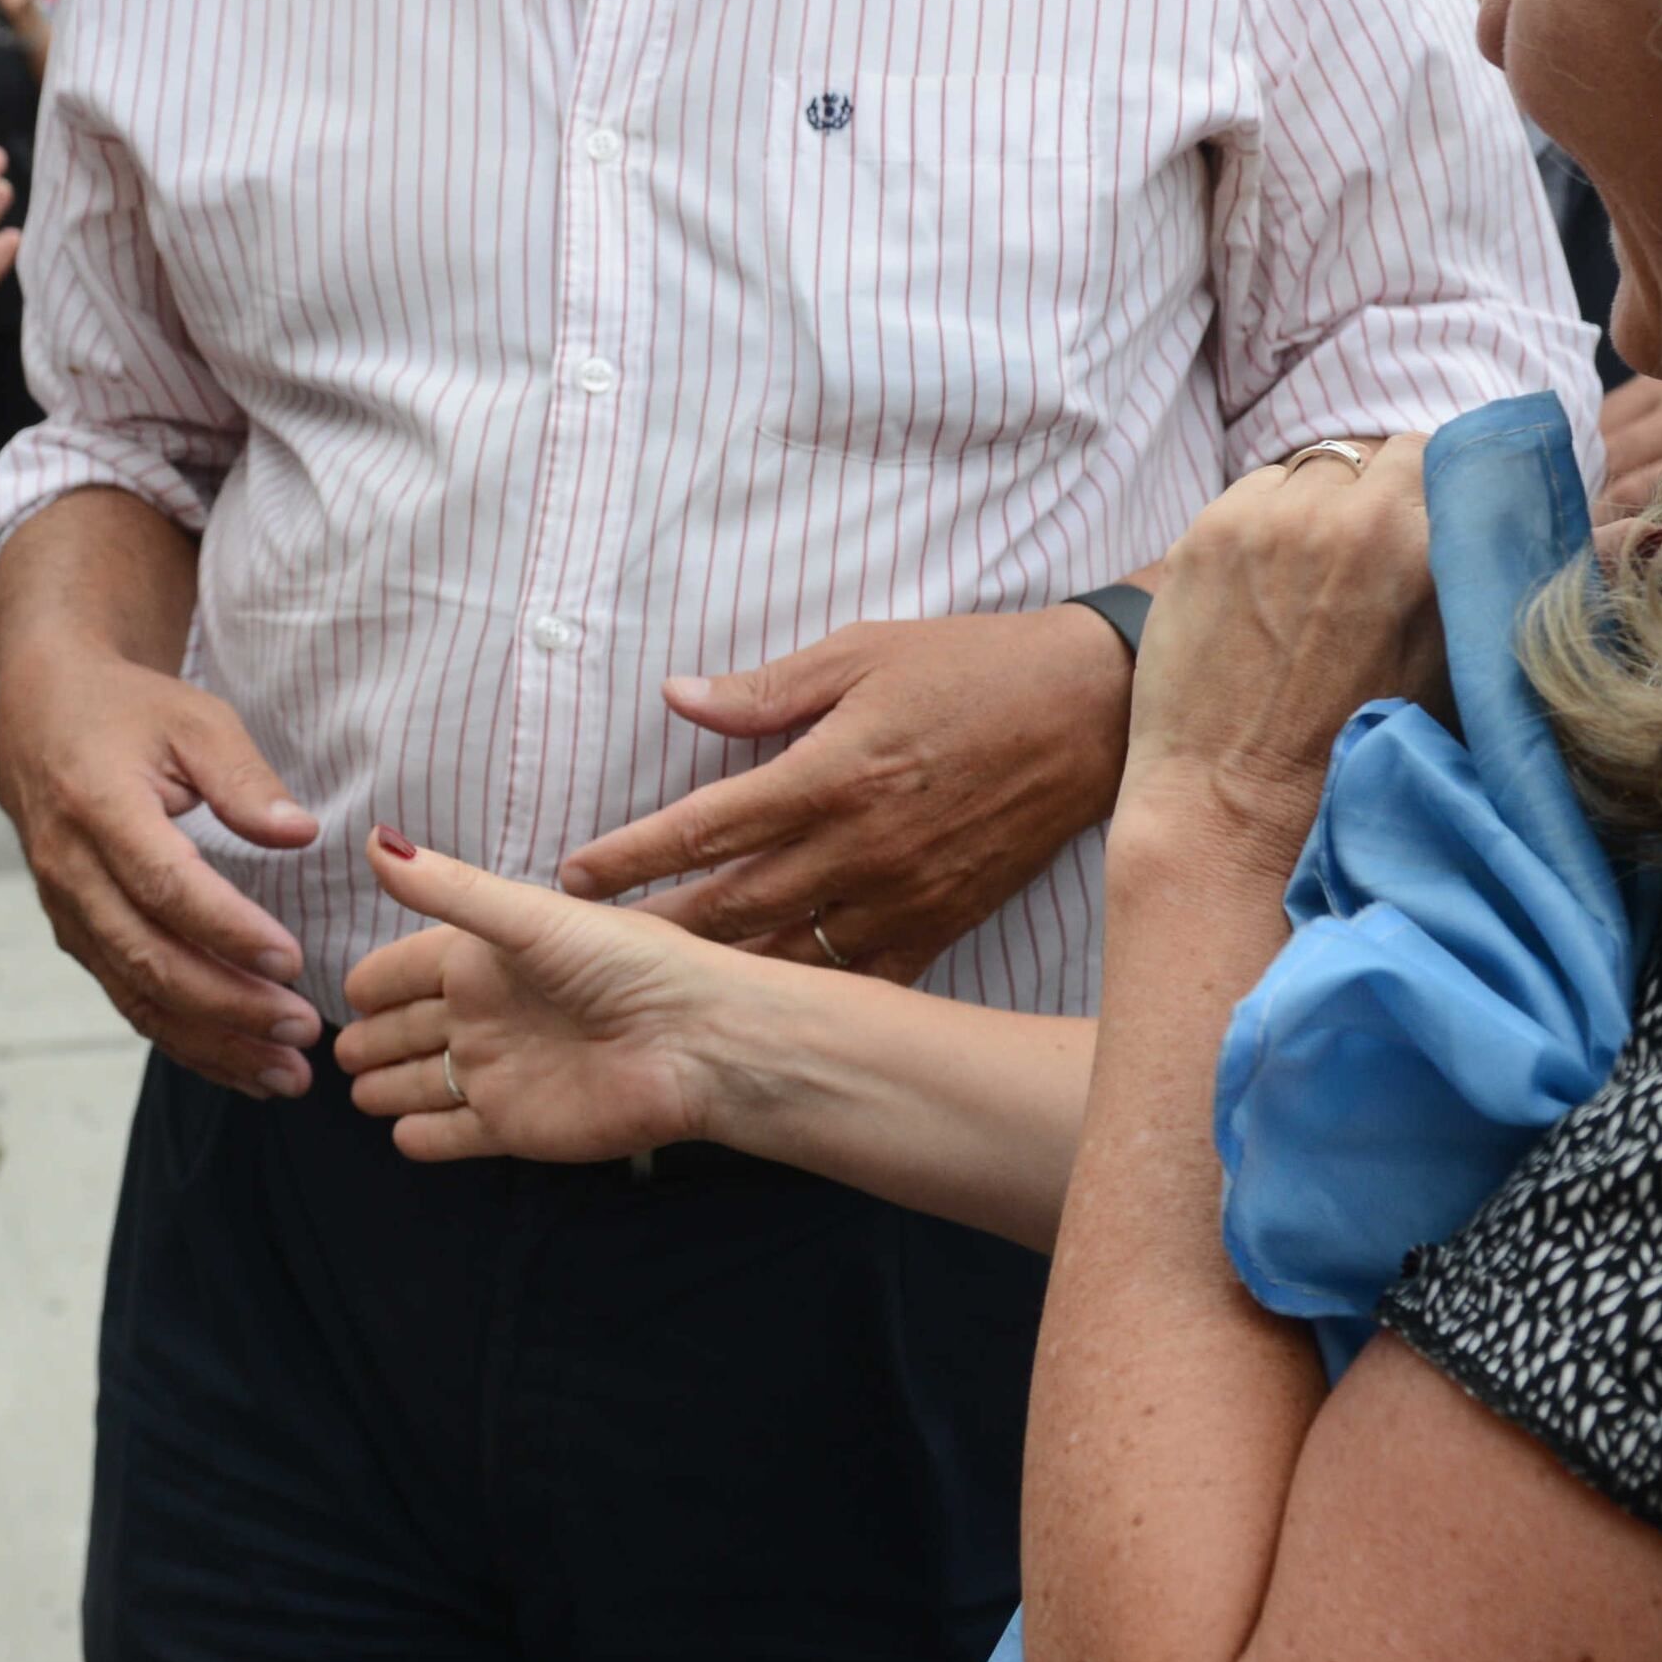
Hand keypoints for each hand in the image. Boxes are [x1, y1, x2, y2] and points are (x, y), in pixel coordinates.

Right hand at [0, 624, 324, 1095]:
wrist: (43, 711)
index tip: (291, 960)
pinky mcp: (75, 935)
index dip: (227, 930)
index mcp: (97, 806)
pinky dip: (185, 1040)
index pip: (165, 886)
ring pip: (137, 995)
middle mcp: (71, 869)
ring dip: (213, 1042)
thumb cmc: (129, 711)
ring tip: (285, 1074)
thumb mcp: (194, 718)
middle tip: (303, 1032)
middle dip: (229, 1006)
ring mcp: (66, 910)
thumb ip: (245, 778)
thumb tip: (300, 833)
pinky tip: (242, 1066)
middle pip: (149, 957)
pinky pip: (128, 1000)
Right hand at [340, 830, 757, 1164]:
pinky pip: (455, 1135)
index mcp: (484, 956)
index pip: (408, 967)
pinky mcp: (512, 1127)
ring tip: (355, 1091)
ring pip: (423, 1081)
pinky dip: (426, 1137)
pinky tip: (400, 1136)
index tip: (343, 990)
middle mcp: (484, 1014)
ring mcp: (496, 1072)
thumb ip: (448, 888)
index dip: (375, 978)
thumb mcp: (528, 918)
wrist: (694, 1043)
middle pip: (408, 1027)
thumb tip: (373, 839)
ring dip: (388, 1086)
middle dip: (371, 1038)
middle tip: (331, 1049)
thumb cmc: (622, 964)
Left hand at [553, 608, 1130, 981]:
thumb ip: (766, 689)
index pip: (706, 827)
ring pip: (791, 953)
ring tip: (656, 989)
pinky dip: (811, 994)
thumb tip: (677, 696)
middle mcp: (860, 845)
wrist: (1087, 711)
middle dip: (655, 932)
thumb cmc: (968, 668)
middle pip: (734, 906)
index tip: (574, 878)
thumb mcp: (861, 652)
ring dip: (720, 973)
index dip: (632, 856)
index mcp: (832, 773)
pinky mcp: (943, 921)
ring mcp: (903, 893)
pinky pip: (865, 977)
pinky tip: (767, 1009)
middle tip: (590, 956)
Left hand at [1123, 442, 1437, 862]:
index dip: (1431, 490)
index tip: (1421, 522)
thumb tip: (1486, 528)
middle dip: (1378, 493)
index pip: (1440, 457)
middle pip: (1377, 454)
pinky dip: (1264, 522)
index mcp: (1426, 550)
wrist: (1236, 805)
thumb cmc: (1356, 757)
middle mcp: (1351, 518)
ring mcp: (1273, 519)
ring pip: (1314, 468)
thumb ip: (1470, 586)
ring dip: (1320, 504)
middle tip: (1365, 554)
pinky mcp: (1209, 530)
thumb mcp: (1451, 675)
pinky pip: (1255, 492)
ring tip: (1312, 575)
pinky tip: (1264, 586)